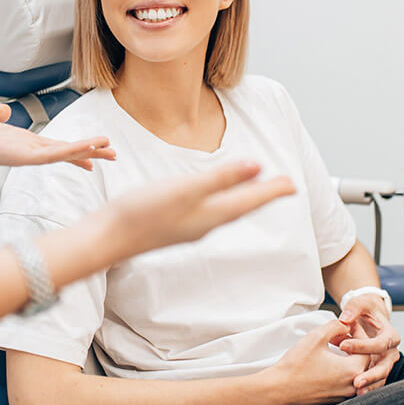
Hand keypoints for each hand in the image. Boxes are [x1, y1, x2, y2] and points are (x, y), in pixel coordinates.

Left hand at [0, 104, 115, 169]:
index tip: (94, 151)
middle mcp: (27, 151)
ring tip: (110, 149)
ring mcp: (27, 156)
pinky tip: (89, 148)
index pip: (54, 146)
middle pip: (66, 152)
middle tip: (113, 154)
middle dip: (90, 152)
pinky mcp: (24, 158)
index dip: (75, 148)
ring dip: (87, 151)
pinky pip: (54, 155)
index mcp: (21, 142)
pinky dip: (73, 151)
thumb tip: (3, 110)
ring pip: (64, 154)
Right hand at [107, 161, 295, 259]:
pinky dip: (223, 201)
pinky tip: (215, 199)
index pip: (251, 200)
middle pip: (243, 207)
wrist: (109, 238)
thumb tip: (257, 166)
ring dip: (245, 199)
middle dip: (264, 195)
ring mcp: (190, 227)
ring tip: (256, 190)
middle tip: (284, 187)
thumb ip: (221, 178)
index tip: (294, 184)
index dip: (273, 190)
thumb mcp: (186, 189)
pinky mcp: (174, 225)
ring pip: (227, 210)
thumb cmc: (143, 212)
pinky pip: (210, 212)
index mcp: (212, 215)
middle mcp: (205, 224)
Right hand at [260, 320, 369, 404]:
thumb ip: (336, 326)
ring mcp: (343, 397)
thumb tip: (347, 324)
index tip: (347, 326)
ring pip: (355, 374)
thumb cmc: (297, 364)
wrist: (279, 390)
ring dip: (349, 360)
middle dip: (354, 347)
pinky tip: (328, 364)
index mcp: (352, 370)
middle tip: (341, 336)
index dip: (358, 334)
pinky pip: (345, 385)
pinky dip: (342, 373)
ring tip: (335, 348)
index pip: (367, 348)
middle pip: (363, 362)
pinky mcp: (334, 402)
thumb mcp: (317, 336)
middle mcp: (352, 386)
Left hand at [338, 295, 400, 394]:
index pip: (379, 344)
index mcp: (390, 335)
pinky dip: (367, 388)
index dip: (361, 345)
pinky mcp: (377, 370)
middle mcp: (391, 351)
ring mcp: (385, 363)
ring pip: (381, 377)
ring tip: (357, 392)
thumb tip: (345, 318)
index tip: (342, 346)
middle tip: (356, 382)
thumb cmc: (365, 310)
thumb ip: (354, 308)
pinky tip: (355, 394)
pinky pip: (375, 382)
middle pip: (385, 366)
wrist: (369, 318)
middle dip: (371, 375)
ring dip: (370, 386)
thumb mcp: (360, 303)